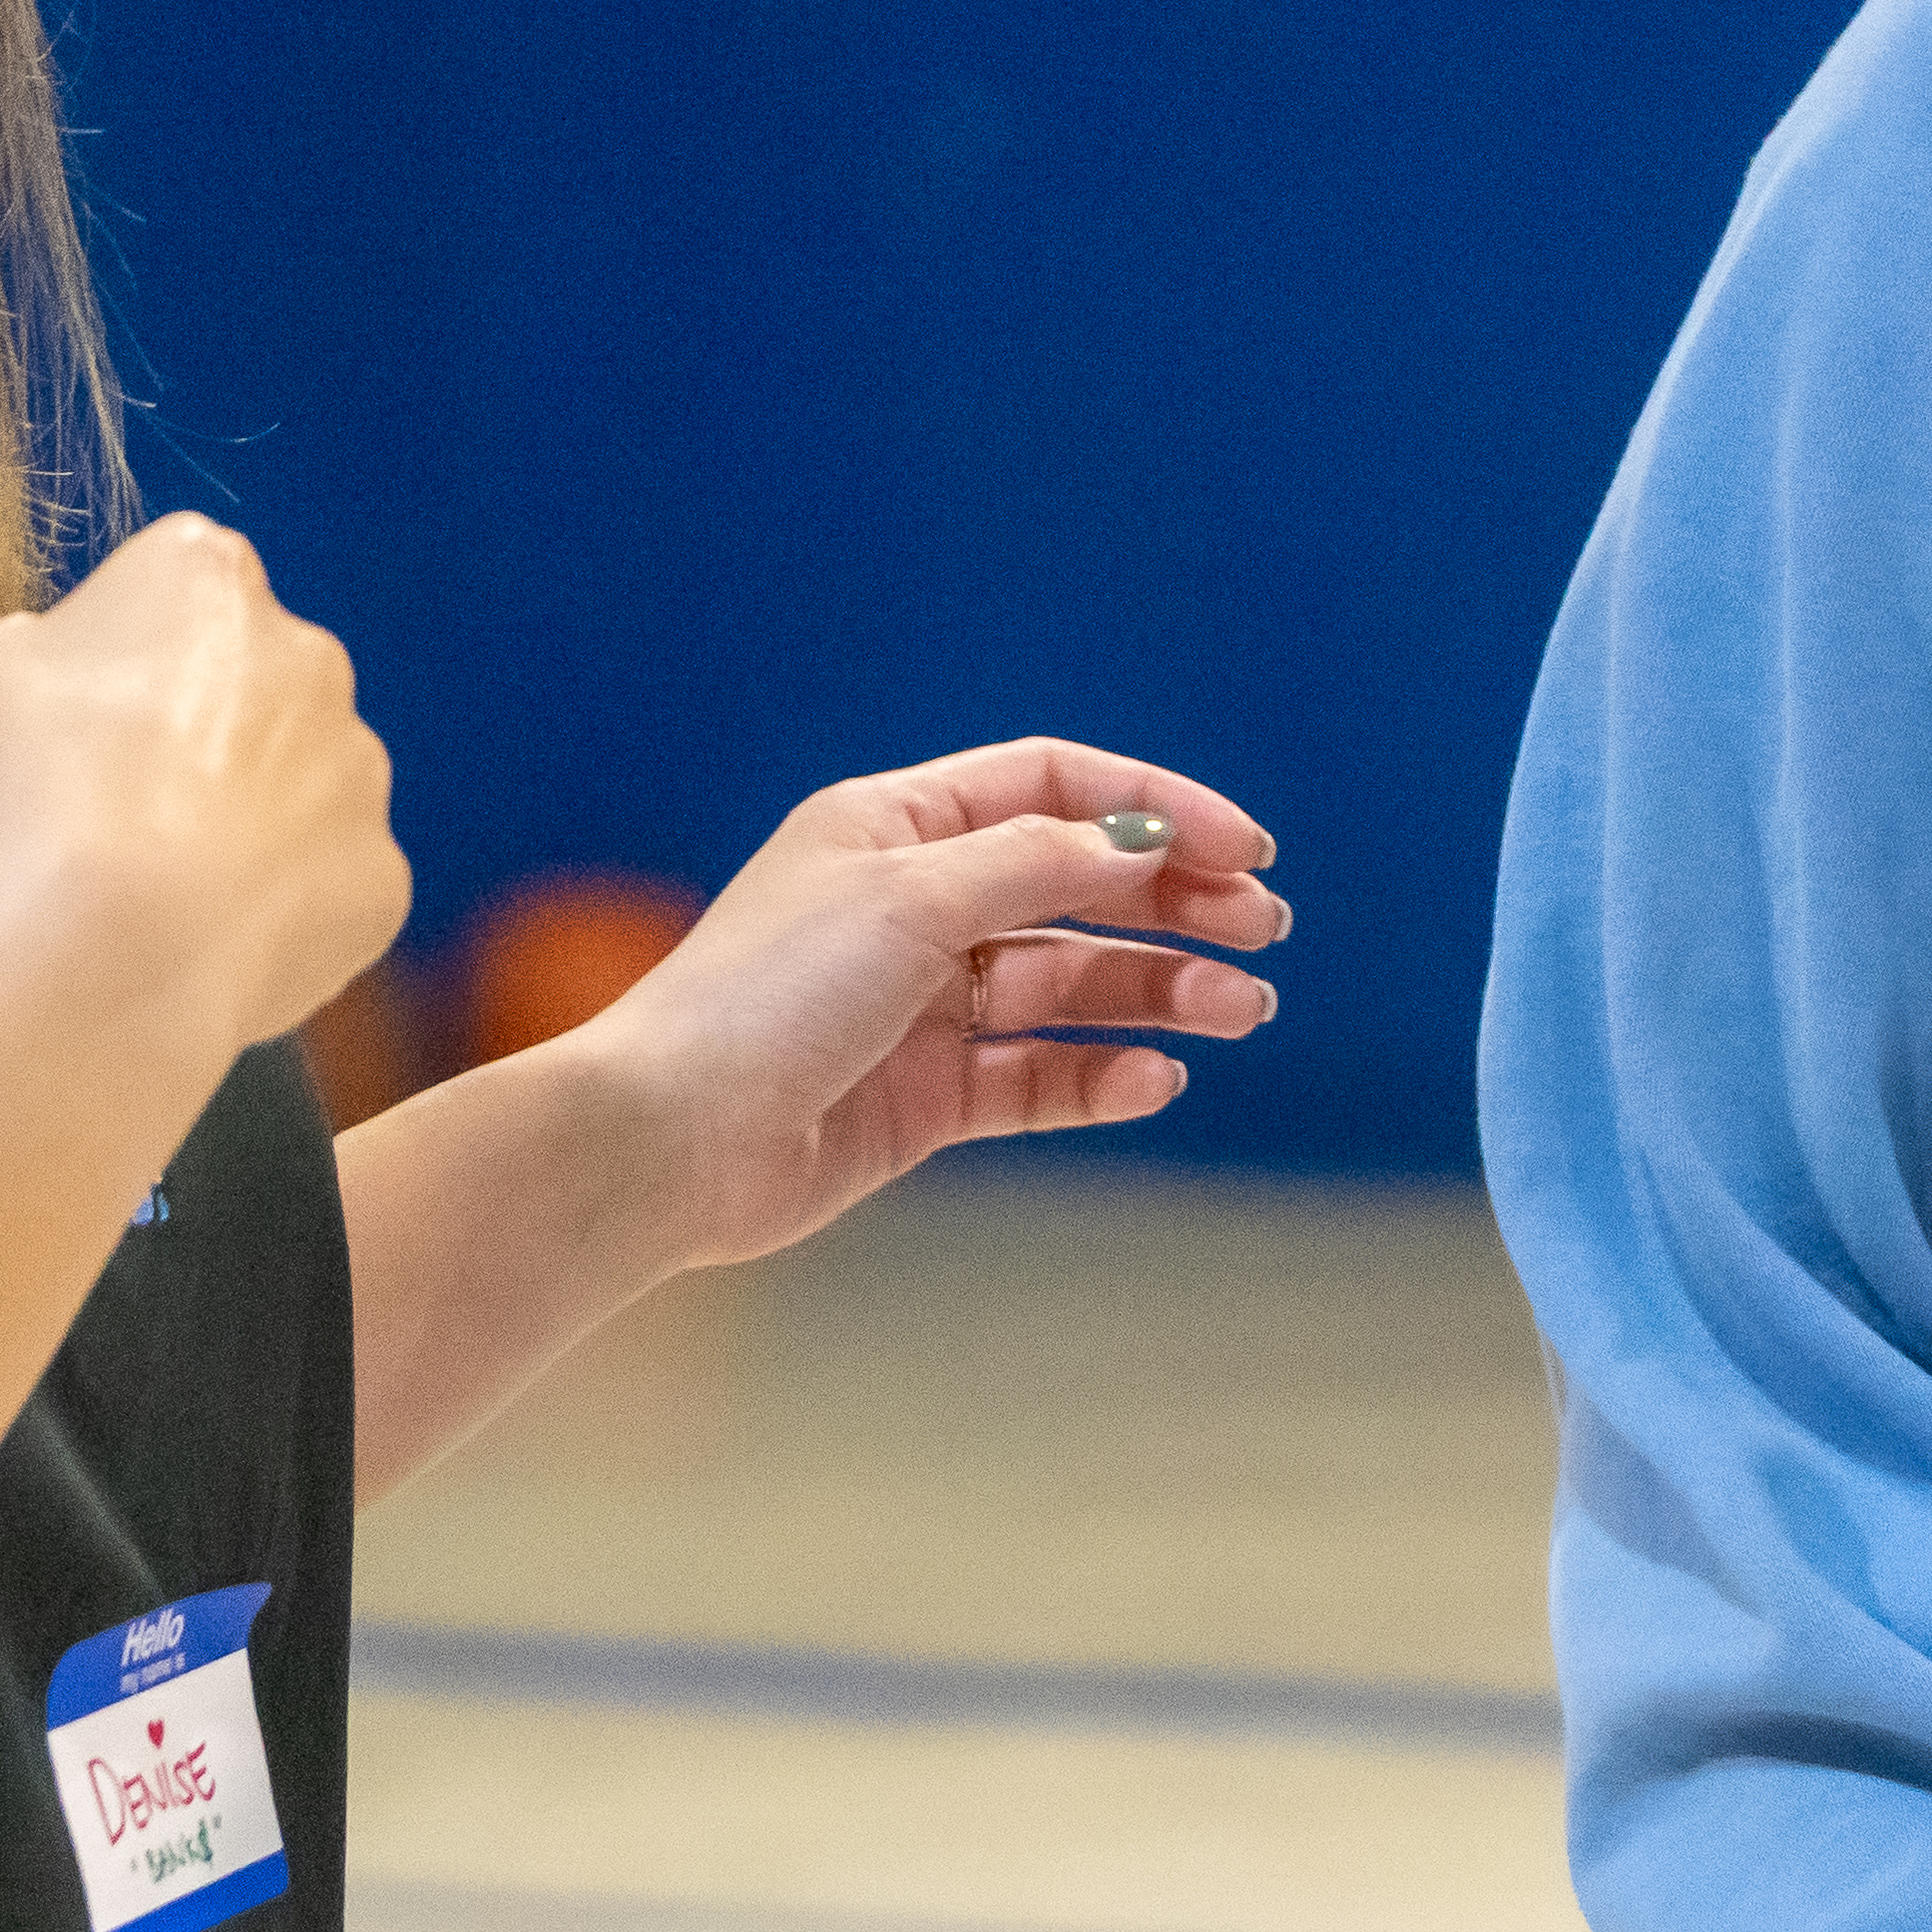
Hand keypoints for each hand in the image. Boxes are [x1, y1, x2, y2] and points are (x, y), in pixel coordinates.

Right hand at [0, 519, 410, 1065]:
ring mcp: (359, 770)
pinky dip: (278, 913)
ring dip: (247, 821)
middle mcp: (309, 655)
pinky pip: (326, 888)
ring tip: (160, 889)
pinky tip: (207, 943)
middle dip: (199, 733)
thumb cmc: (27, 785)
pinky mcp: (382, 875)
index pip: (171, 591)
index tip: (76, 722)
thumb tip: (39, 678)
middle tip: (115, 808)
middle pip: (253, 683)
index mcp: (206, 575)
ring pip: (301, 786)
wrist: (115, 937)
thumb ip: (14, 655)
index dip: (118, 659)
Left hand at [550, 738, 1292, 1274]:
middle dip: (1174, 903)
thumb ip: (1037, 864)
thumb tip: (1140, 839)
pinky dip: (1101, 1075)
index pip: (1052, 790)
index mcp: (895, 828)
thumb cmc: (766, 995)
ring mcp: (921, 1008)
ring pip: (1069, 987)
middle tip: (1262, 931)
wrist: (668, 1142)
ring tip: (1240, 1010)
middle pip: (1076, 887)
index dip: (1153, 808)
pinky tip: (1156, 1077)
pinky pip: (1037, 1077)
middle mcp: (913, 908)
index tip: (1244, 848)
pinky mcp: (924, 1100)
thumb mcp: (910, 898)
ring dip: (1159, 992)